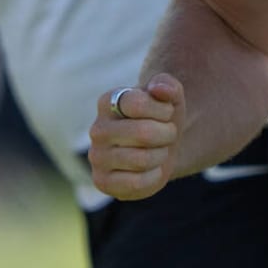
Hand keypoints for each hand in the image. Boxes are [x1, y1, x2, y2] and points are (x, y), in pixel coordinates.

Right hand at [90, 75, 182, 200]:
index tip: (166, 113)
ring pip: (142, 159)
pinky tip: (151, 169)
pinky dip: (153, 177)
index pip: (138, 104)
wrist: (160, 147)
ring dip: (161, 155)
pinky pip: (136, 183)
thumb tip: (158, 89)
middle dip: (166, 135)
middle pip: (143, 133)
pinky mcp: (102, 182)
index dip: (162, 110)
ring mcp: (96, 157)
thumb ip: (167, 85)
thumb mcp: (170, 97)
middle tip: (167, 135)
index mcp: (108, 102)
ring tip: (158, 151)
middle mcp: (97, 129)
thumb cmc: (162, 118)